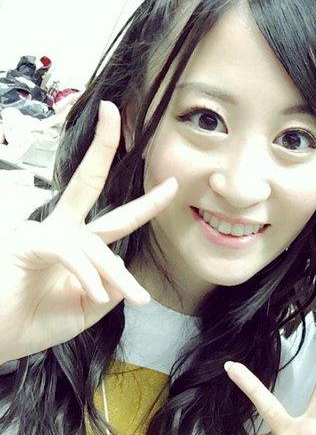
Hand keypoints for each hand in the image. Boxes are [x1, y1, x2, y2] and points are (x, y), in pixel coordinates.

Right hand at [0, 101, 177, 363]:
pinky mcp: (26, 243)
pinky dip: (87, 273)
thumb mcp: (88, 308)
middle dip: (102, 147)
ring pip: (93, 239)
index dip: (143, 202)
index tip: (170, 185)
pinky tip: (95, 293)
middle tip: (113, 112)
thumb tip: (126, 271)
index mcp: (75, 244)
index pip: (114, 218)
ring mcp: (39, 233)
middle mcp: (58, 231)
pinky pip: (69, 251)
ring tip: (136, 297)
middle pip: (86, 182)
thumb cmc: (34, 321)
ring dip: (117, 271)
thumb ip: (111, 287)